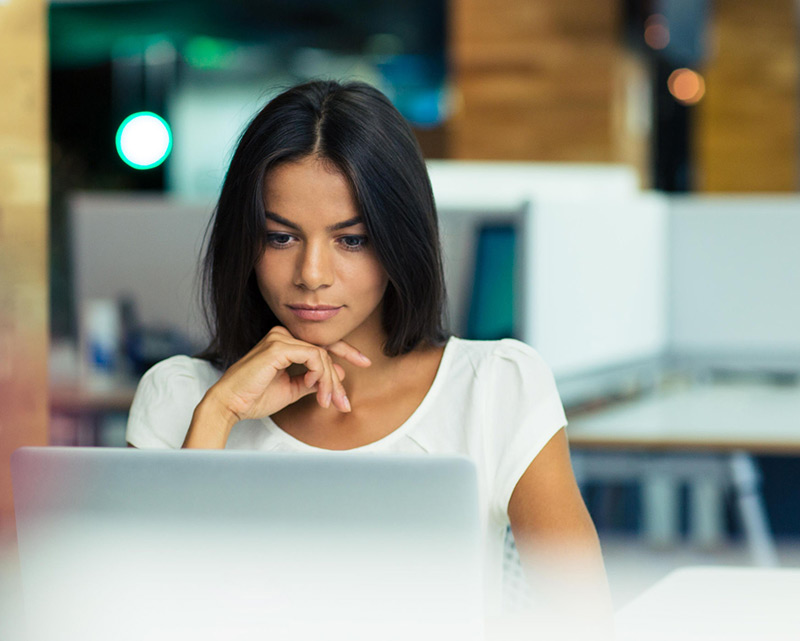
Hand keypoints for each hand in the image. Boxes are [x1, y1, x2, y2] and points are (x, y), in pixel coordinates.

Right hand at [208, 326, 370, 421]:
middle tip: (345, 402)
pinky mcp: (279, 346)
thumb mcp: (291, 389)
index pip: (321, 344)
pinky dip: (321, 375)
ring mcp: (280, 338)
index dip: (346, 352)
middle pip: (325, 351)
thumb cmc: (254, 397)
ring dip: (329, 382)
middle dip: (338, 378)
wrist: (230, 405)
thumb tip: (337, 376)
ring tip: (328, 402)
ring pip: (322, 356)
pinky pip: (315, 357)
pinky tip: (317, 390)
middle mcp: (283, 335)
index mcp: (284, 342)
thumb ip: (312, 381)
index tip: (364, 363)